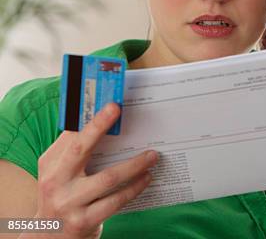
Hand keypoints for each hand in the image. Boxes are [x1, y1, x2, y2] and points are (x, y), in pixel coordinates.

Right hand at [34, 103, 157, 237]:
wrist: (49, 237)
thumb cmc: (63, 195)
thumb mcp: (61, 172)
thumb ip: (77, 150)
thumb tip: (106, 122)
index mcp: (50, 164)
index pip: (71, 135)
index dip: (92, 119)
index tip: (111, 104)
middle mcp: (55, 181)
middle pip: (81, 149)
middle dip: (99, 127)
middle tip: (120, 110)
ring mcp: (68, 203)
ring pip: (108, 178)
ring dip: (134, 165)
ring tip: (152, 156)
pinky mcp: (83, 221)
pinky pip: (115, 201)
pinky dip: (134, 188)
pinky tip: (146, 178)